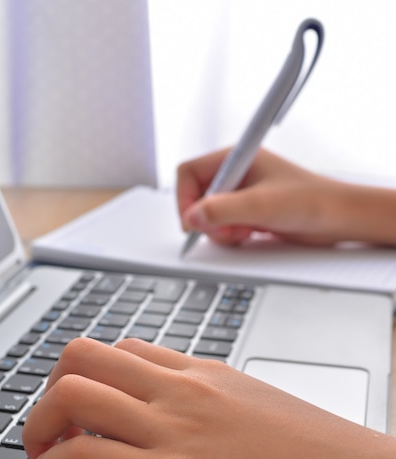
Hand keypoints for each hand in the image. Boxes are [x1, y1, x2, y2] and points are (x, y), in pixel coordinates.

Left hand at [22, 337, 395, 458]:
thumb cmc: (325, 455)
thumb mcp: (259, 409)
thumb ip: (213, 407)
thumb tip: (185, 422)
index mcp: (204, 374)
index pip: (124, 350)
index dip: (89, 374)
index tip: (80, 403)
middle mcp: (181, 391)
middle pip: (84, 355)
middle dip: (51, 387)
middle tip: (49, 423)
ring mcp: (173, 431)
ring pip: (72, 394)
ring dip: (37, 423)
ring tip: (39, 453)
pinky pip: (83, 457)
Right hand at [177, 148, 395, 245]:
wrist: (338, 219)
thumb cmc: (311, 201)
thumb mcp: (261, 205)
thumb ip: (222, 209)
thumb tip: (191, 218)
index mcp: (236, 158)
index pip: (189, 173)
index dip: (185, 198)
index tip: (193, 221)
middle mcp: (236, 174)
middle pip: (196, 197)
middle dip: (207, 219)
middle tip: (225, 229)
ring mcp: (242, 194)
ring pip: (209, 216)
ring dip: (220, 230)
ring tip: (243, 231)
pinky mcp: (249, 213)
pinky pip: (224, 226)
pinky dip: (231, 236)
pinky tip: (250, 234)